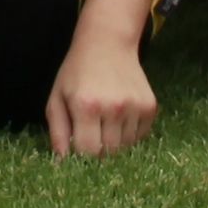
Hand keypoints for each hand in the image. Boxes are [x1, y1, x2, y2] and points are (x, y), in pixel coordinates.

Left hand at [43, 30, 159, 160]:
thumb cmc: (77, 72)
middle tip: (93, 134)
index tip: (79, 148)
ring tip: (105, 121)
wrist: (108, 42)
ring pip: (126, 147)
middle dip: (99, 150)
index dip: (82, 156)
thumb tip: (61, 164)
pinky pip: (140, 136)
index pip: (88, 152)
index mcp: (86, 106)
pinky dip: (129, 134)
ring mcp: (134, 107)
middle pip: (109, 153)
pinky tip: (120, 116)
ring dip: (115, 142)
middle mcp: (113, 107)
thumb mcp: (57, 97)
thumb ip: (57, 132)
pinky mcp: (149, 106)